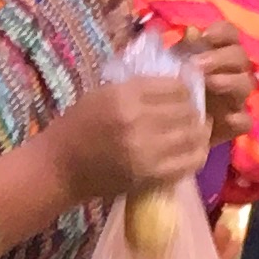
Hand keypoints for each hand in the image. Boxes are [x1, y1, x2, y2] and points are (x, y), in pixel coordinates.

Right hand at [51, 69, 215, 199]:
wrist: (59, 167)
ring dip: (198, 130)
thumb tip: (177, 82)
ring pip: (194, 135)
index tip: (183, 93)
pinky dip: (196, 153)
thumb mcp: (103, 93)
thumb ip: (139, 88)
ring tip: (196, 129)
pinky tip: (192, 149)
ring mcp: (147, 151)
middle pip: (188, 110)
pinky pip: (189, 161)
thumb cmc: (78, 126)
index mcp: (125, 96)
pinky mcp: (151, 175)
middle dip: (192, 109)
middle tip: (190, 112)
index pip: (175, 86)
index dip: (185, 88)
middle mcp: (138, 122)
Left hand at [171, 21, 252, 140]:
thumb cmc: (169, 90)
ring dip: (230, 81)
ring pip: (247, 84)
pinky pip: (246, 121)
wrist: (163, 128)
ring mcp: (236, 98)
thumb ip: (183, 50)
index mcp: (217, 53)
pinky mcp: (234, 124)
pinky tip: (225, 117)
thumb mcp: (172, 67)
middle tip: (198, 65)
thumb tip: (192, 31)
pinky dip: (238, 118)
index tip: (206, 36)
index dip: (222, 32)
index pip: (230, 34)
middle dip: (221, 57)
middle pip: (240, 57)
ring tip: (208, 84)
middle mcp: (231, 72)